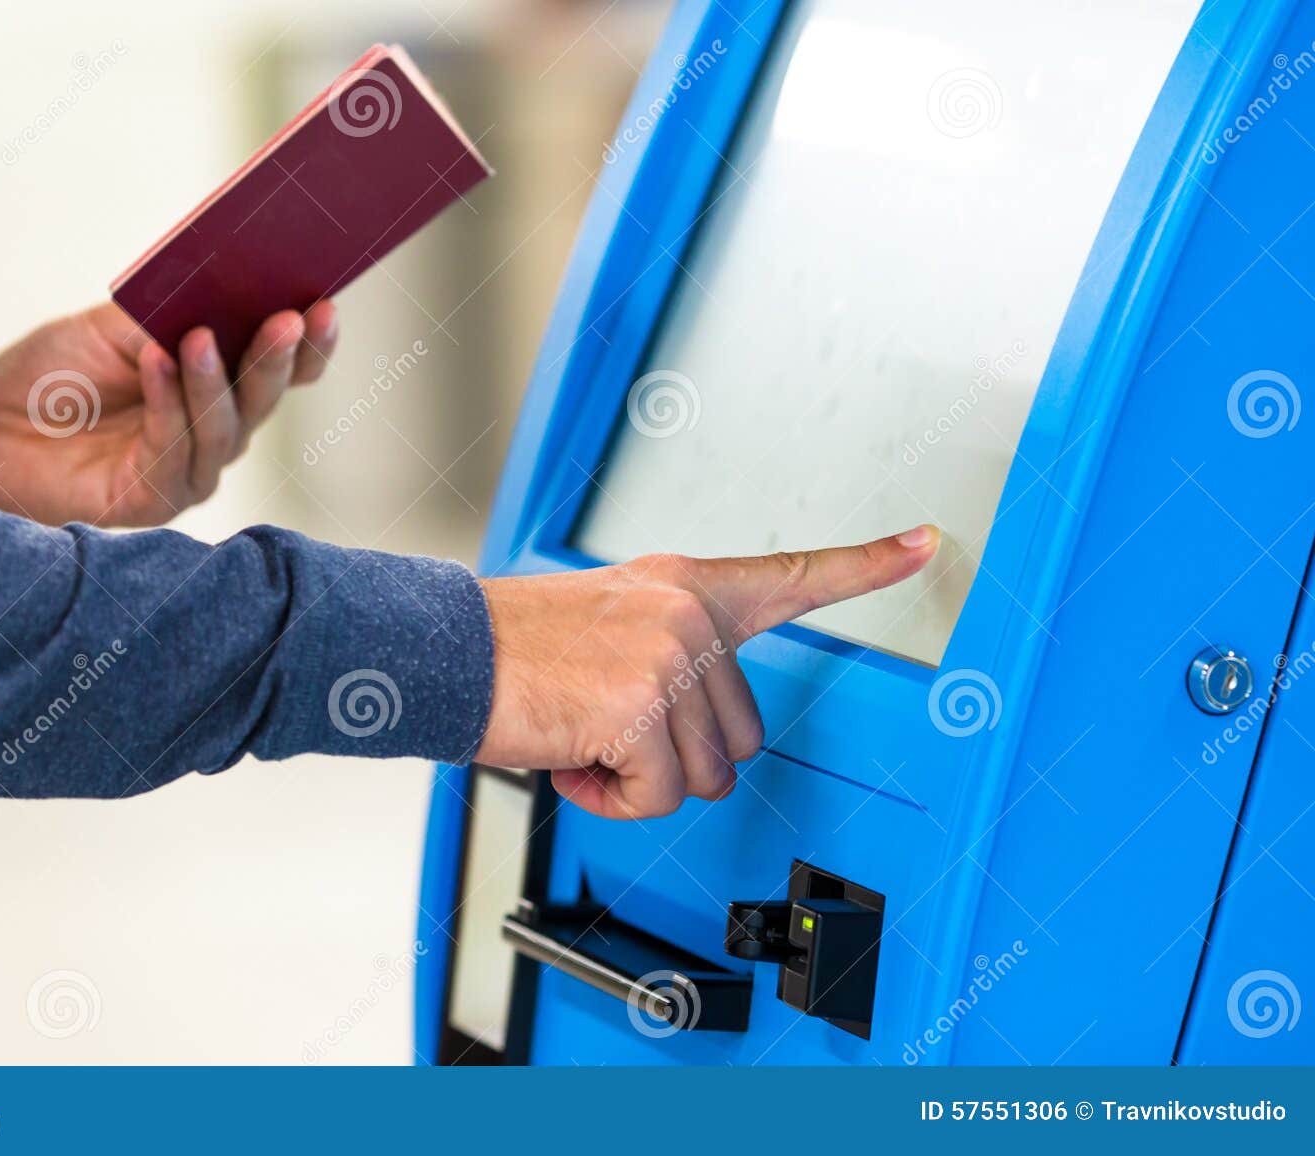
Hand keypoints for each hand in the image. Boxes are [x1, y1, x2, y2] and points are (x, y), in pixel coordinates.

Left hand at [0, 301, 338, 526]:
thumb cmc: (58, 371)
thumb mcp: (117, 325)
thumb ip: (171, 311)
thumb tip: (222, 281)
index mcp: (223, 384)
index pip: (285, 370)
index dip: (310, 344)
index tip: (325, 305)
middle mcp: (219, 431)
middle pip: (265, 398)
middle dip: (277, 358)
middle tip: (288, 319)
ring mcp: (191, 470)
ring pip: (225, 429)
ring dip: (215, 381)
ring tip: (199, 337)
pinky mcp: (154, 498)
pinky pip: (173, 451)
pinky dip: (167, 404)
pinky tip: (157, 362)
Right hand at [476, 526, 940, 819]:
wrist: (447, 652)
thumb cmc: (517, 649)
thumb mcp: (609, 624)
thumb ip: (671, 653)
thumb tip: (707, 733)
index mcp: (685, 586)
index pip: (793, 574)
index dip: (868, 564)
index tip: (925, 543)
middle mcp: (687, 612)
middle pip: (740, 735)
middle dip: (676, 755)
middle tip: (609, 728)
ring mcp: (668, 655)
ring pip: (703, 774)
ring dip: (640, 780)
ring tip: (585, 737)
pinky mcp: (641, 705)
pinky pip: (659, 797)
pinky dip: (613, 800)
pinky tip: (574, 760)